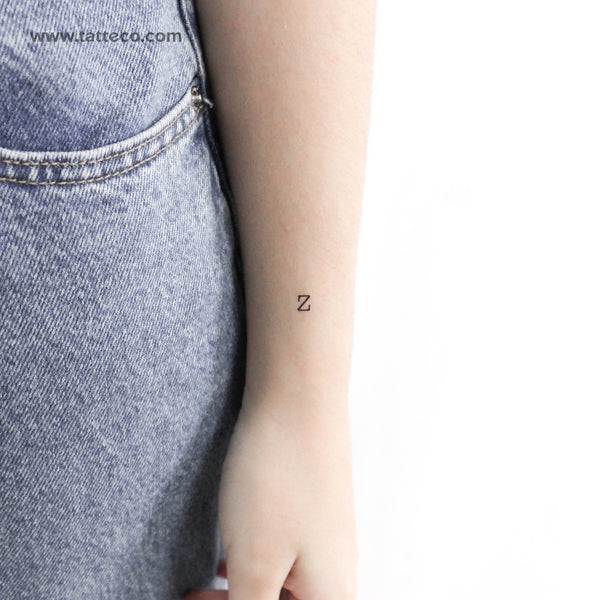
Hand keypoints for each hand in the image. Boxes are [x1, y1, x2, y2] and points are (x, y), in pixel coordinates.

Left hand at [183, 394, 358, 599]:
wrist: (300, 399)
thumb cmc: (279, 478)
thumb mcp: (254, 564)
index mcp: (332, 597)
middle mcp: (337, 572)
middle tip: (194, 597)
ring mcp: (327, 537)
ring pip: (285, 586)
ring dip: (244, 592)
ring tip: (206, 586)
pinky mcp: (314, 511)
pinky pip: (285, 556)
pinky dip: (254, 565)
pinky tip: (232, 553)